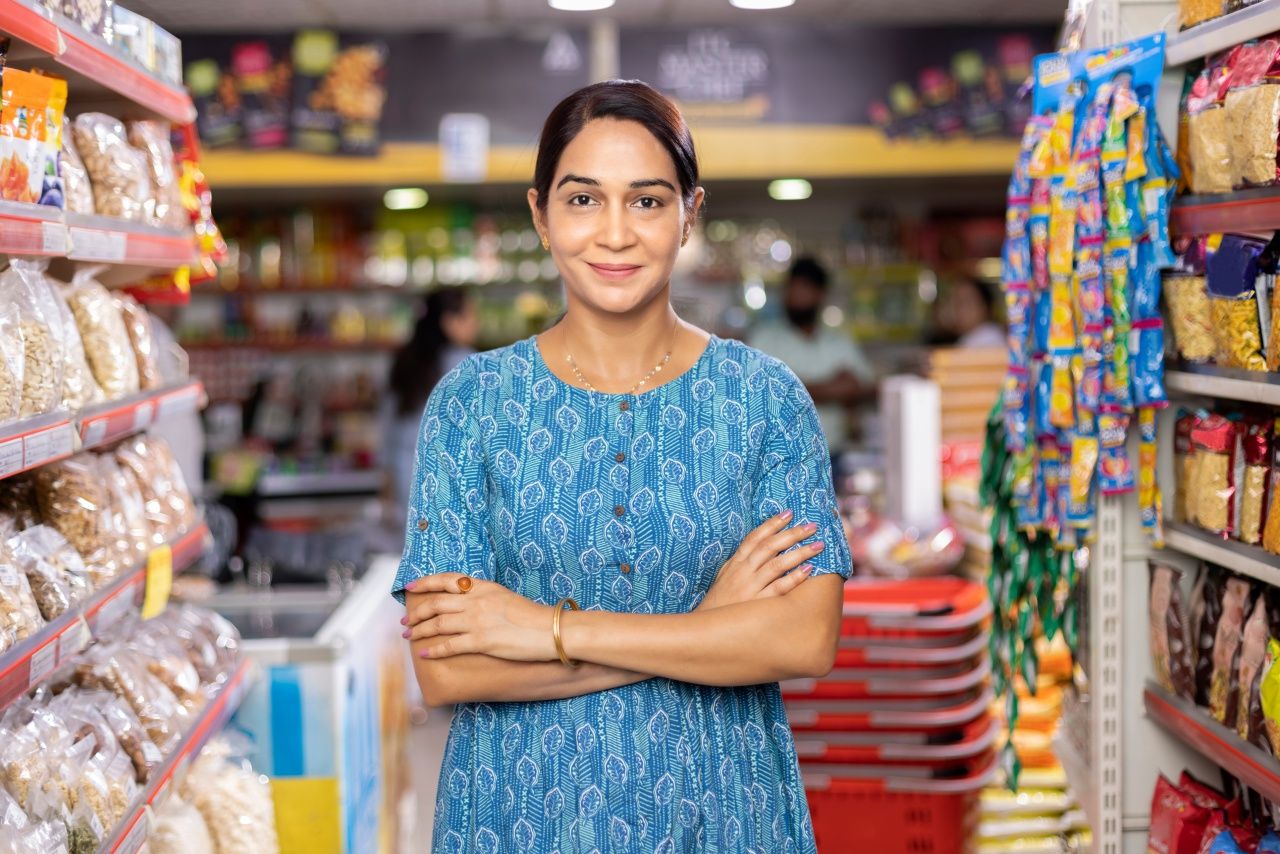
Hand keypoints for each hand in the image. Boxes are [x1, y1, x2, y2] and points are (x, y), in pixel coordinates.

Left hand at [403, 573, 556, 660]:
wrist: (549, 630)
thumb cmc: (532, 616)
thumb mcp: (505, 597)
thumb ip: (485, 597)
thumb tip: (468, 603)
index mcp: (483, 587)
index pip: (447, 580)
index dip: (425, 583)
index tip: (410, 587)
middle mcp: (477, 601)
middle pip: (437, 603)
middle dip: (417, 613)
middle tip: (406, 621)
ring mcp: (478, 621)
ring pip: (438, 623)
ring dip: (420, 631)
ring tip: (409, 636)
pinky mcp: (482, 641)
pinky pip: (450, 645)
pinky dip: (434, 650)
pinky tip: (425, 653)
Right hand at [697, 510, 825, 610]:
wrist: (705, 630)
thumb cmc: (718, 603)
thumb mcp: (724, 576)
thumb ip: (740, 560)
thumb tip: (757, 544)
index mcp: (735, 563)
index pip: (755, 538)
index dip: (771, 524)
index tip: (789, 513)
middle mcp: (742, 572)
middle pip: (769, 547)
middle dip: (792, 534)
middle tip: (812, 526)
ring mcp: (750, 588)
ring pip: (777, 564)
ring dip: (799, 552)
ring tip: (818, 545)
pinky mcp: (757, 605)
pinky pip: (778, 589)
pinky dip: (794, 578)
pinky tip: (808, 570)